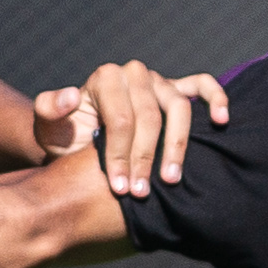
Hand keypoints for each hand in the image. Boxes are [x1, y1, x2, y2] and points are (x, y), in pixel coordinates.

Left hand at [32, 61, 230, 197]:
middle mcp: (135, 74)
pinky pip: (202, 85)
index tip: (119, 187)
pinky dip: (216, 98)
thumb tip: (71, 95)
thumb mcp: (47, 128)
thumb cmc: (65, 138)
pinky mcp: (177, 90)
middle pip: (150, 117)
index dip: (120, 155)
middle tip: (140, 193)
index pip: (121, 118)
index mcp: (106, 78)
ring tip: (171, 179)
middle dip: (145, 159)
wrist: (80, 141)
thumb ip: (48, 110)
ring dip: (177, 145)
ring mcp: (159, 81)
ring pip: (179, 107)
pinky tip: (220, 121)